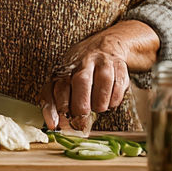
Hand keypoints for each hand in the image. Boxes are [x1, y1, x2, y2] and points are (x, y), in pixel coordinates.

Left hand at [41, 20, 156, 129]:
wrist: (104, 46)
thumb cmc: (80, 71)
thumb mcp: (63, 81)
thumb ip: (54, 102)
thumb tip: (52, 124)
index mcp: (66, 68)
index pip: (58, 86)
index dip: (58, 105)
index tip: (57, 123)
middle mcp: (83, 62)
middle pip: (81, 80)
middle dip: (81, 104)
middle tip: (81, 117)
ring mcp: (103, 62)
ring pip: (103, 80)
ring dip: (100, 101)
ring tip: (97, 108)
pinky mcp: (120, 65)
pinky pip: (119, 83)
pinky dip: (114, 98)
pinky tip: (109, 102)